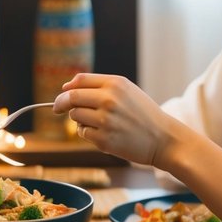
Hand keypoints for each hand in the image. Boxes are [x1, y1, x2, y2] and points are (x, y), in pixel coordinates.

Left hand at [53, 73, 175, 167]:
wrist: (163, 139)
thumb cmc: (143, 113)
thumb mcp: (126, 90)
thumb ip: (98, 85)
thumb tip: (66, 87)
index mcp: (115, 84)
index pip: (79, 81)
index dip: (66, 88)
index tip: (62, 96)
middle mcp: (109, 100)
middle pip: (71, 98)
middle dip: (61, 103)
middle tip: (57, 109)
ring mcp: (106, 121)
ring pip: (75, 116)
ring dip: (78, 119)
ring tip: (96, 122)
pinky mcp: (104, 140)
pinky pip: (83, 133)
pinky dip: (88, 133)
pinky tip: (103, 133)